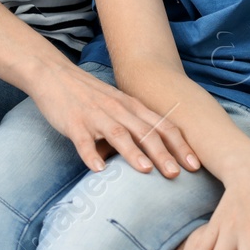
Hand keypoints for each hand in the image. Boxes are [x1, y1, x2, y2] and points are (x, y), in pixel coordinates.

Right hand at [29, 63, 200, 177]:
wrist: (54, 75)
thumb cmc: (89, 95)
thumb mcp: (117, 105)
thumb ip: (134, 127)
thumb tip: (152, 155)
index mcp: (131, 107)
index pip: (162, 126)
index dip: (180, 145)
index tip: (195, 164)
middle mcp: (117, 109)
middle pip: (145, 132)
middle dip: (163, 153)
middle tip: (177, 174)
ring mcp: (95, 116)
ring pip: (118, 134)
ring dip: (133, 153)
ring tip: (146, 170)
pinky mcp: (74, 123)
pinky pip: (83, 141)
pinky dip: (91, 154)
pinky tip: (98, 169)